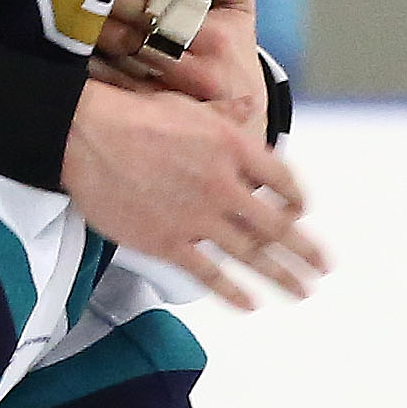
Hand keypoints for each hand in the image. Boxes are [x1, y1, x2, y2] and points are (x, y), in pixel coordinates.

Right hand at [66, 0, 323, 306]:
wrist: (83, 134)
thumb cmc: (132, 113)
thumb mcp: (189, 103)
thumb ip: (226, 114)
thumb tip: (250, 106)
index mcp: (234, 147)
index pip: (284, 181)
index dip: (298, 200)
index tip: (302, 213)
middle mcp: (224, 185)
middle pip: (278, 226)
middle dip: (306, 251)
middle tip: (323, 267)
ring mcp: (197, 218)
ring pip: (252, 255)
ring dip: (282, 276)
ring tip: (301, 292)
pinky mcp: (167, 241)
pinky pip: (209, 273)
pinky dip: (232, 291)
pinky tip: (250, 304)